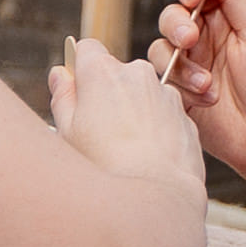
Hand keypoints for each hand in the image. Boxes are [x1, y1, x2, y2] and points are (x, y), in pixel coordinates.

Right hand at [49, 36, 199, 204]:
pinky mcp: (185, 116)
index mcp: (103, 71)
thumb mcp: (68, 133)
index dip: (79, 69)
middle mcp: (138, 72)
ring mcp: (166, 93)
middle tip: (97, 133)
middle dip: (107, 94)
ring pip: (142, 94)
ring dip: (133, 112)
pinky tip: (147, 159)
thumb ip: (63, 96)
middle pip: (116, 73)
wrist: (158, 197)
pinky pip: (164, 115)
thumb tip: (60, 73)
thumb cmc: (106, 167)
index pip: (86, 49)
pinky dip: (155, 130)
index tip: (77, 92)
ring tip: (125, 152)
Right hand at [153, 0, 245, 179]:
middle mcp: (204, 37)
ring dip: (181, 63)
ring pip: (160, 47)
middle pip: (171, 13)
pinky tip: (205, 98)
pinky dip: (179, 85)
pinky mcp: (177, 93)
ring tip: (206, 83)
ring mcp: (189, 65)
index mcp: (227, 16)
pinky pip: (159, 79)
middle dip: (176, 23)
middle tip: (191, 40)